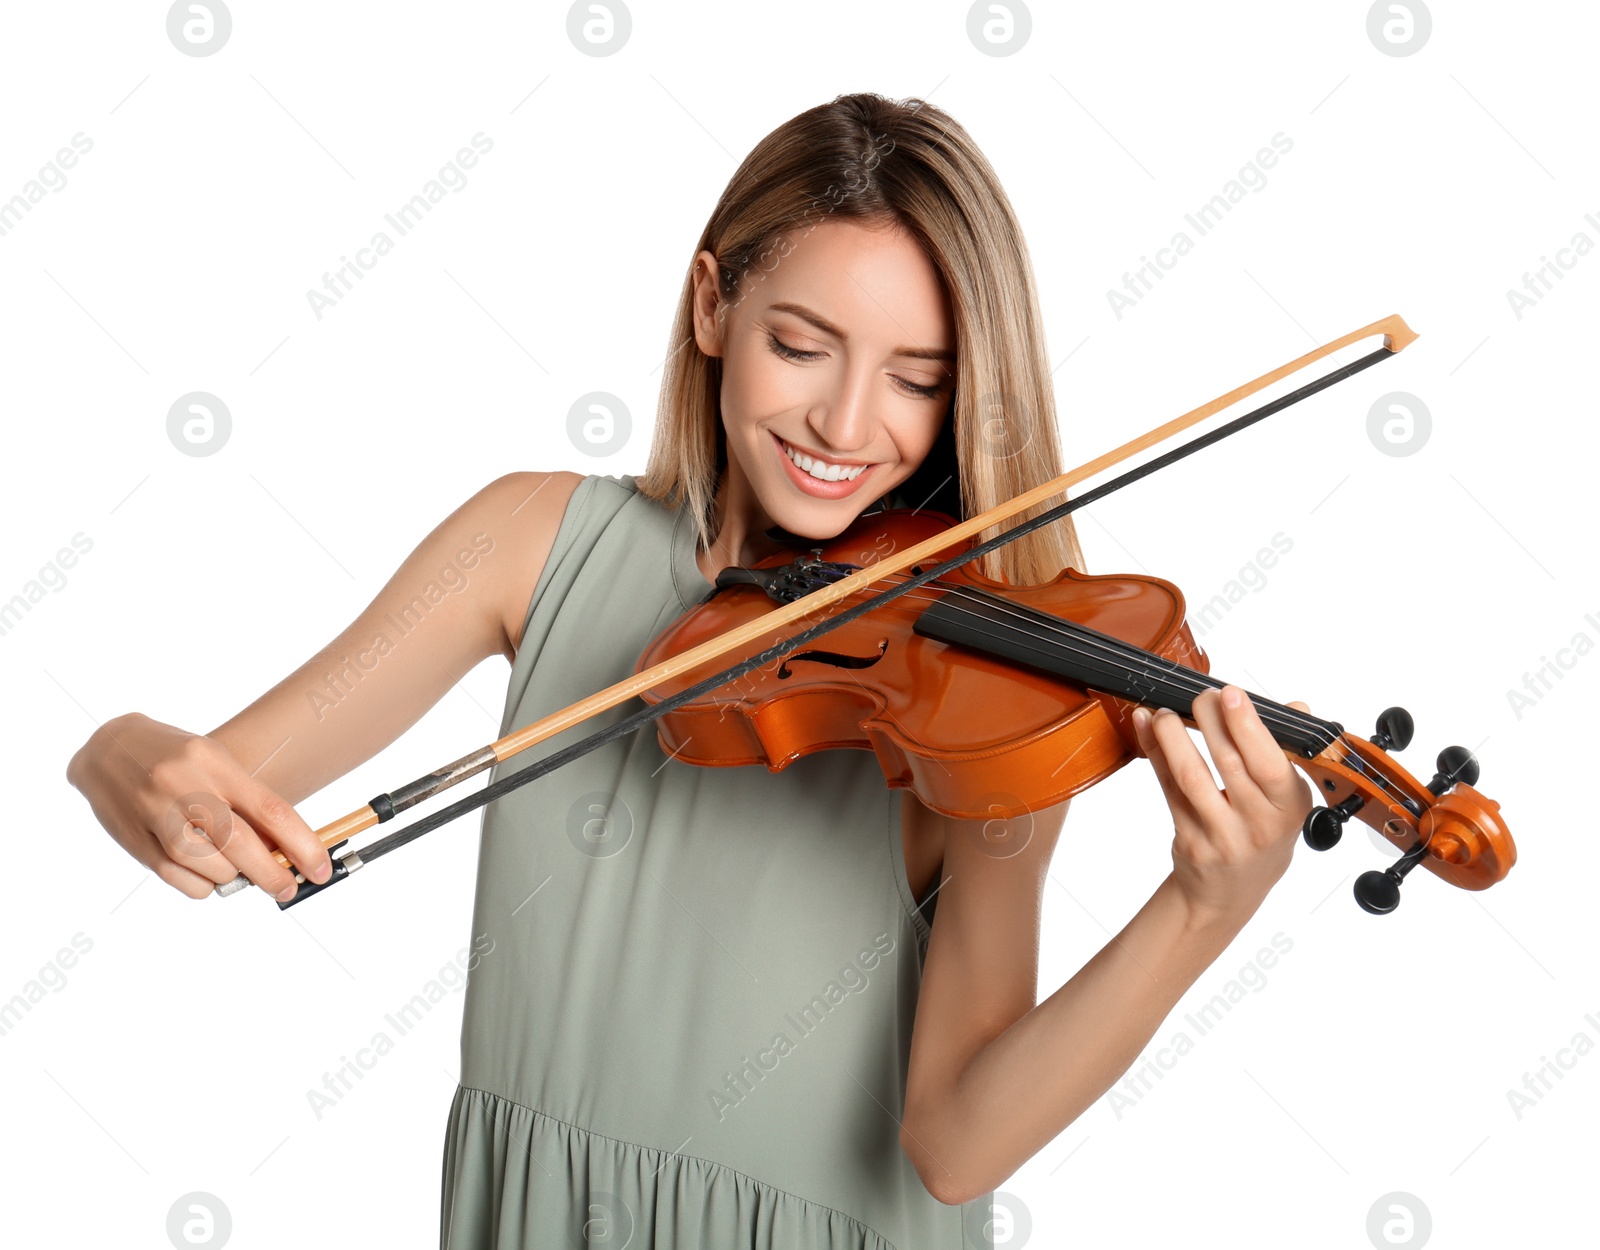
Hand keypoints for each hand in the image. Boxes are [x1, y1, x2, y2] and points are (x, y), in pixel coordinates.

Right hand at [65, 713, 332, 901]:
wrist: (107, 747)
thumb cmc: (179, 759)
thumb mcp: (218, 764)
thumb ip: (247, 804)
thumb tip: (285, 851)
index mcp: (216, 764)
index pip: (271, 809)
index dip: (302, 845)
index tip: (320, 869)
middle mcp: (186, 787)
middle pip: (240, 844)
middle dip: (272, 874)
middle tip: (287, 888)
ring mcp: (156, 814)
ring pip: (209, 867)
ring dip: (232, 877)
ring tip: (235, 868)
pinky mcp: (134, 840)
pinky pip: (178, 879)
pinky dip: (203, 886)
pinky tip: (208, 875)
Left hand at [1131, 685, 1313, 929]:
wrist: (1229, 893)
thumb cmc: (1261, 836)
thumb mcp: (1287, 801)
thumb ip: (1287, 752)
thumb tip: (1295, 707)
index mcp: (1289, 809)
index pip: (1271, 766)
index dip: (1250, 728)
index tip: (1232, 694)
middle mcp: (1257, 825)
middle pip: (1229, 764)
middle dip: (1211, 720)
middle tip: (1201, 695)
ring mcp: (1220, 835)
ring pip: (1191, 776)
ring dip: (1174, 737)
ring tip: (1165, 711)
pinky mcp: (1188, 838)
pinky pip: (1167, 788)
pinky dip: (1154, 753)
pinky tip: (1144, 726)